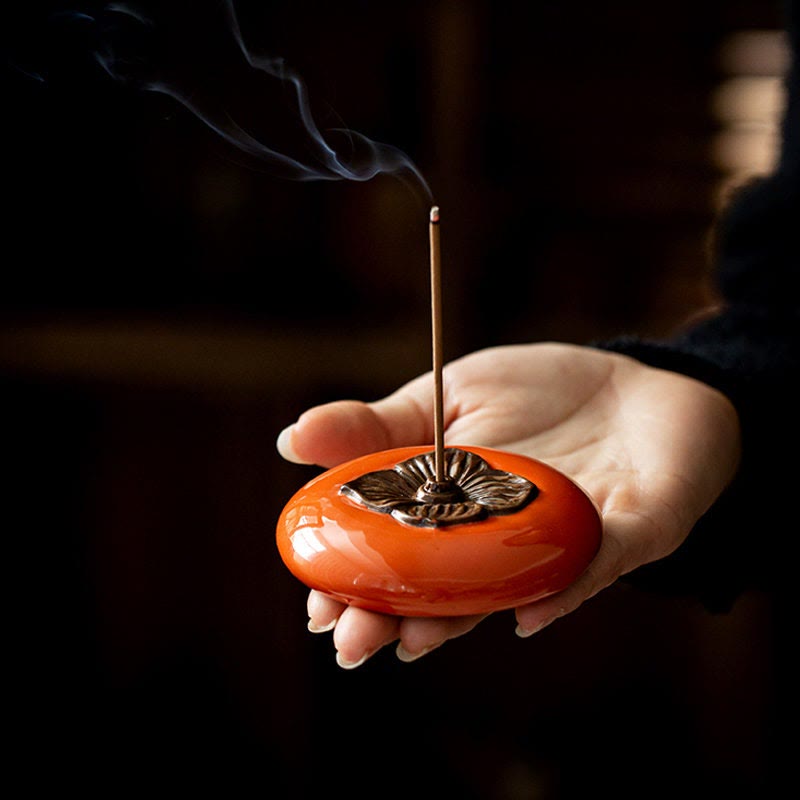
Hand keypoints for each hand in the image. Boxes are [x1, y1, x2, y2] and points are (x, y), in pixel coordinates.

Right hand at [277, 342, 740, 667]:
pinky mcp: (629, 533)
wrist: (640, 379)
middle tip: (352, 644)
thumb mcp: (450, 396)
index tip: (318, 606)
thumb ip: (380, 426)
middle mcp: (504, 543)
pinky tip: (525, 612)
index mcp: (456, 511)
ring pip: (508, 592)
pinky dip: (562, 587)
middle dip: (396, 621)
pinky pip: (596, 564)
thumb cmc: (541, 393)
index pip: (399, 559)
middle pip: (445, 592)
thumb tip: (291, 439)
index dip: (359, 585)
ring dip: (461, 619)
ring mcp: (563, 542)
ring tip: (412, 640)